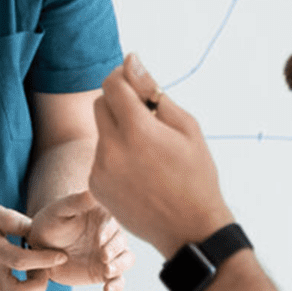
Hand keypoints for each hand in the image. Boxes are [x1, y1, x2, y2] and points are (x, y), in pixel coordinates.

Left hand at [27, 190, 132, 290]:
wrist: (40, 246)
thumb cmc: (49, 222)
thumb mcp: (59, 210)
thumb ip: (76, 202)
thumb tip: (93, 191)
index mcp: (103, 215)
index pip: (115, 220)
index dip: (109, 230)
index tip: (99, 238)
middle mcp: (110, 234)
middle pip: (123, 241)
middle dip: (116, 250)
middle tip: (103, 256)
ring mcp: (109, 253)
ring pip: (126, 260)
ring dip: (120, 266)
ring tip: (106, 272)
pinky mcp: (104, 272)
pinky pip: (118, 280)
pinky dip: (117, 286)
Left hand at [89, 54, 233, 257]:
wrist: (190, 230)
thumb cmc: (196, 175)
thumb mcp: (186, 127)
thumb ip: (153, 92)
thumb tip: (131, 60)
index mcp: (137, 130)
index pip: (112, 84)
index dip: (122, 75)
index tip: (134, 79)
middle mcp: (111, 148)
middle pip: (100, 104)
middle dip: (119, 102)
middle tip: (145, 116)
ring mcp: (99, 169)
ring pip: (101, 131)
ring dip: (118, 130)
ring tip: (148, 152)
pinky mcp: (95, 185)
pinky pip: (100, 156)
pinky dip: (115, 155)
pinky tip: (139, 172)